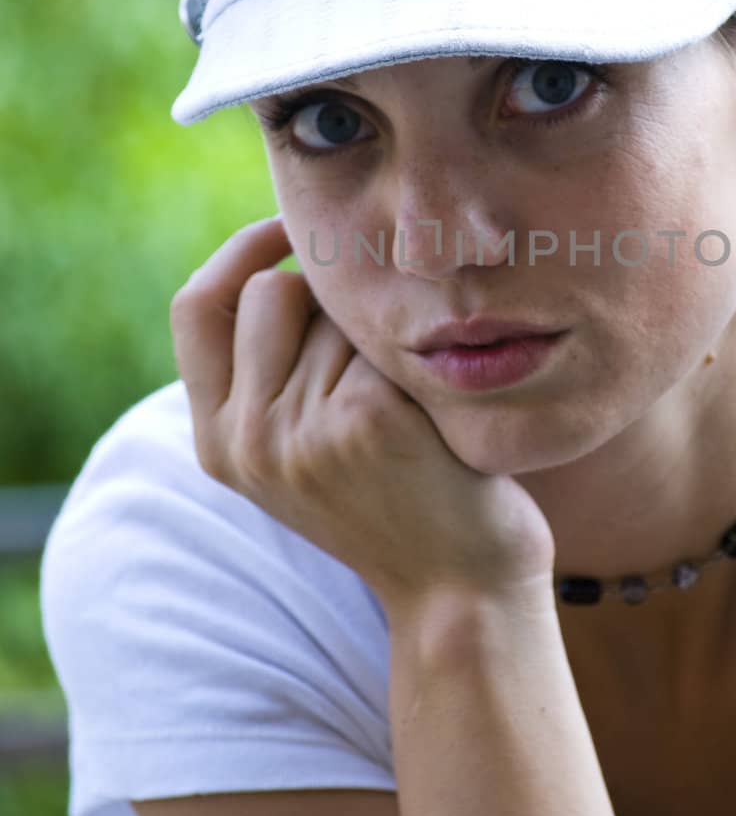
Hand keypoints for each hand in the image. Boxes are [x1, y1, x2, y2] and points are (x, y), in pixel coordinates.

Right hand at [170, 216, 557, 617]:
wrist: (460, 587)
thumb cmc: (395, 497)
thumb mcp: (301, 450)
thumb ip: (271, 375)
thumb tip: (283, 252)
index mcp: (219, 443)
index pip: (194, 307)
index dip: (239, 251)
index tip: (288, 229)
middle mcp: (246, 440)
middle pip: (269, 291)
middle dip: (327, 300)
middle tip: (375, 362)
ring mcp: (301, 433)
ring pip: (333, 309)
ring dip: (377, 332)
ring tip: (407, 404)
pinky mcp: (362, 422)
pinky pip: (385, 335)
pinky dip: (418, 357)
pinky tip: (437, 414)